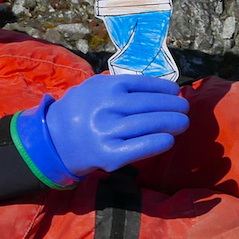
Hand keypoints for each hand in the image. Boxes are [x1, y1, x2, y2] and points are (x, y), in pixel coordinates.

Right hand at [43, 75, 190, 177]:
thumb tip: (158, 86)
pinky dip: (157, 143)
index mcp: (106, 87)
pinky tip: (169, 140)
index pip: (143, 84)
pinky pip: (139, 148)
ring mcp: (108, 131)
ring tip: (183, 122)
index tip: (176, 92)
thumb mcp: (94, 87)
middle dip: (172, 106)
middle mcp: (108, 107)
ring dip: (171, 123)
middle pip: (149, 105)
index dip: (164, 88)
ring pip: (147, 124)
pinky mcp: (108, 154)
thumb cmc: (81, 110)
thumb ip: (120, 84)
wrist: (53, 139)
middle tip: (185, 108)